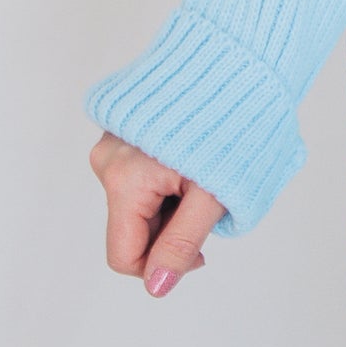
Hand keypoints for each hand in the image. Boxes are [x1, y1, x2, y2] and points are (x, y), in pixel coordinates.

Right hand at [89, 132, 227, 297]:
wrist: (238, 60)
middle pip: (133, 228)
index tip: (202, 251)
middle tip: (210, 200)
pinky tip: (193, 159)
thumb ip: (181, 243)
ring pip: (139, 204)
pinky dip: (167, 181)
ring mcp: (113, 143)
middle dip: (171, 228)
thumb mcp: (213, 195)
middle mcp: (107, 160)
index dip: (161, 265)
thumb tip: (155, 286)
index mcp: (123, 179)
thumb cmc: (232, 126)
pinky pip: (141, 177)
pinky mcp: (125, 131)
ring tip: (204, 173)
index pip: (124, 256)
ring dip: (172, 204)